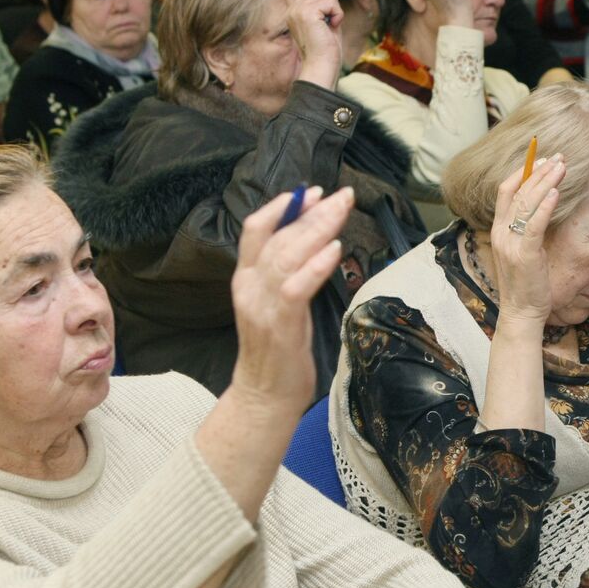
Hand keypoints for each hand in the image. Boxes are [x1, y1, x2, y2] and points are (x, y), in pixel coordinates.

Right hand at [230, 185, 352, 411]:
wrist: (263, 395)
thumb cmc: (278, 348)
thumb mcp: (279, 301)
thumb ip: (288, 271)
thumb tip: (315, 238)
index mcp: (246, 277)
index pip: (256, 228)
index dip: (283, 206)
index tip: (312, 192)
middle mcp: (249, 285)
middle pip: (279, 236)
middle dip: (312, 211)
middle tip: (341, 195)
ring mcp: (261, 304)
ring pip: (287, 255)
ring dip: (318, 229)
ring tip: (342, 211)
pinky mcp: (279, 324)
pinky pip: (296, 287)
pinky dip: (316, 265)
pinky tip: (335, 249)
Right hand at [282, 0, 343, 88]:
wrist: (322, 66)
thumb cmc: (326, 50)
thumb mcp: (327, 20)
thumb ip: (323, 2)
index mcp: (294, 11)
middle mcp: (292, 9)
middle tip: (331, 17)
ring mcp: (297, 10)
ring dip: (335, 6)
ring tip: (331, 23)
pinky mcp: (305, 13)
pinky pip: (329, 1)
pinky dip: (337, 12)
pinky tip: (332, 25)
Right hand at [489, 155, 565, 323]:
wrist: (521, 312)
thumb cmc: (525, 283)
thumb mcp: (520, 251)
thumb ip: (524, 229)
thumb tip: (541, 207)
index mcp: (498, 230)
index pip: (505, 191)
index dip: (522, 171)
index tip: (540, 159)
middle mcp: (501, 233)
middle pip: (518, 192)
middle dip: (539, 171)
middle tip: (558, 157)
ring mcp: (511, 243)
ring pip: (527, 203)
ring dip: (546, 181)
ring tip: (562, 167)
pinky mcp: (525, 254)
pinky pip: (535, 224)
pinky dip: (546, 206)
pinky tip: (557, 192)